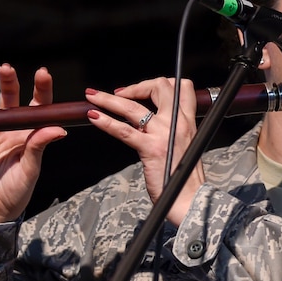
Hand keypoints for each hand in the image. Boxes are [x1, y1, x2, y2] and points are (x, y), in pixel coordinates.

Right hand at [0, 64, 66, 223]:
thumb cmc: (16, 191)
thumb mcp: (31, 169)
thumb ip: (39, 147)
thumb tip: (60, 128)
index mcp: (28, 134)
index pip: (36, 106)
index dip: (40, 89)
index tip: (43, 73)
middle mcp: (7, 130)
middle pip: (8, 100)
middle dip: (7, 83)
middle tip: (6, 67)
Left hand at [84, 77, 204, 225]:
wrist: (188, 197)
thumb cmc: (184, 176)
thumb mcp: (187, 145)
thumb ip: (174, 129)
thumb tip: (155, 120)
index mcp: (188, 121)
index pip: (181, 87)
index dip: (159, 83)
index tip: (143, 89)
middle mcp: (177, 123)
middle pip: (158, 87)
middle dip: (135, 85)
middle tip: (118, 92)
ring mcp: (163, 134)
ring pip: (133, 106)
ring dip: (108, 99)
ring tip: (93, 97)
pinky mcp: (150, 148)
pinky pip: (123, 130)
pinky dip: (106, 121)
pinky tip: (95, 118)